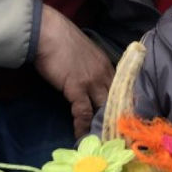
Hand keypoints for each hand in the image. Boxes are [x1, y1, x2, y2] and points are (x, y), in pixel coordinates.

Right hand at [34, 5, 114, 137]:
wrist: (47, 31)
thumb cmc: (61, 39)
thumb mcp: (84, 52)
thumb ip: (90, 66)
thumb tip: (89, 79)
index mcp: (107, 64)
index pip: (121, 88)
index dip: (122, 105)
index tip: (124, 119)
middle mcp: (104, 73)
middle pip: (116, 100)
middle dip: (117, 118)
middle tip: (119, 135)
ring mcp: (92, 80)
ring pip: (103, 108)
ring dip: (102, 125)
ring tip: (102, 141)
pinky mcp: (77, 87)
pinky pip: (84, 112)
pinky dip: (82, 126)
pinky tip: (81, 136)